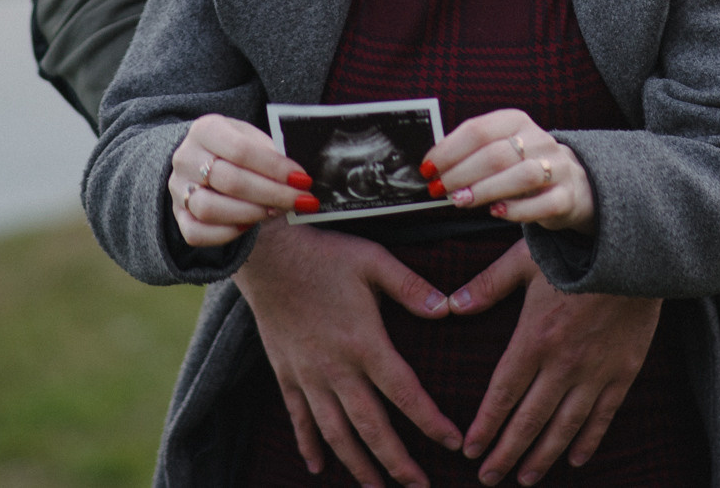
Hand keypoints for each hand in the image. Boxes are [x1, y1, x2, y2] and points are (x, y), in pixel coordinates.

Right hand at [168, 115, 314, 246]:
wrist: (204, 159)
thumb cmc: (237, 148)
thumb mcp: (253, 137)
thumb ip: (271, 153)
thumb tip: (298, 177)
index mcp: (206, 129)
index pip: (242, 150)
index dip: (275, 167)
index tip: (303, 179)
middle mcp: (186, 158)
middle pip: (229, 181)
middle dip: (272, 193)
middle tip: (301, 200)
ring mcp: (178, 188)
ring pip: (210, 209)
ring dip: (251, 213)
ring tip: (277, 211)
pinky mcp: (178, 215)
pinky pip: (196, 233)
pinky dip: (226, 233)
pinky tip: (250, 225)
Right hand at [237, 222, 462, 487]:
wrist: (266, 257)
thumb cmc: (325, 254)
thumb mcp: (374, 260)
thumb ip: (411, 286)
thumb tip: (448, 308)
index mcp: (365, 343)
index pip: (406, 394)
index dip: (431, 423)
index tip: (453, 444)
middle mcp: (337, 369)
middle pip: (371, 428)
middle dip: (397, 463)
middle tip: (420, 487)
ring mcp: (309, 376)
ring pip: (336, 434)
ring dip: (358, 465)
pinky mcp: (286, 374)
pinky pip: (299, 419)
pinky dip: (309, 445)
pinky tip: (318, 468)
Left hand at [425, 110, 594, 232]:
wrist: (574, 184)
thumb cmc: (523, 166)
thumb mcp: (502, 149)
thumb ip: (473, 153)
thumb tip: (435, 166)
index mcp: (517, 122)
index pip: (479, 130)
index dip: (449, 149)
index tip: (428, 167)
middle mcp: (540, 141)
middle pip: (496, 154)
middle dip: (461, 173)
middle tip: (439, 188)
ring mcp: (557, 168)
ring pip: (521, 175)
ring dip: (485, 190)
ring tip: (461, 201)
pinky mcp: (566, 197)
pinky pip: (542, 204)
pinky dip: (516, 209)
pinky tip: (496, 212)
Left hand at [445, 241, 660, 485]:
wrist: (634, 250)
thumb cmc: (574, 251)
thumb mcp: (524, 261)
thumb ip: (487, 285)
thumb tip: (451, 305)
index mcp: (533, 338)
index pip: (502, 395)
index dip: (486, 426)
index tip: (471, 451)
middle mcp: (562, 363)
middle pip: (529, 420)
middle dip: (507, 453)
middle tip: (489, 479)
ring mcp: (595, 371)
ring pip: (564, 425)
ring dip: (543, 456)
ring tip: (526, 479)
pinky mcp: (623, 370)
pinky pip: (603, 415)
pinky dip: (588, 440)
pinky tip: (575, 459)